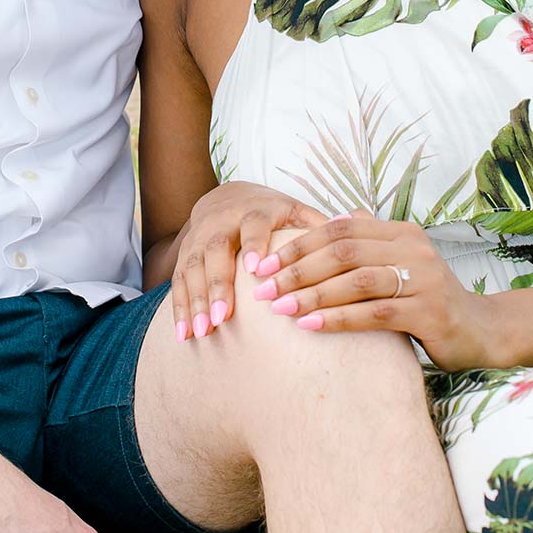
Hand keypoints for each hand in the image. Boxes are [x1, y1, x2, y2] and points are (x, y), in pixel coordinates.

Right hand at [173, 181, 326, 341]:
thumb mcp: (295, 211)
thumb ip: (318, 226)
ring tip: (202, 332)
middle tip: (222, 317)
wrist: (226, 197)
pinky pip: (177, 281)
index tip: (257, 269)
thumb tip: (355, 233)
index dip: (254, 244)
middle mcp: (221, 222)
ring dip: (195, 301)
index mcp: (254, 210)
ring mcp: (198, 238)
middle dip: (217, 284)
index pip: (254, 225)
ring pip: (192, 267)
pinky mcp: (184, 255)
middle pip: (216, 250)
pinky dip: (180, 309)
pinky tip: (184, 336)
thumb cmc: (272, 214)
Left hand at [251, 211, 496, 371]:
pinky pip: (376, 312)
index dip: (299, 244)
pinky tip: (311, 326)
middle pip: (343, 251)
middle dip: (297, 269)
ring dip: (313, 294)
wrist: (480, 331)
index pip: (339, 229)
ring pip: (357, 280)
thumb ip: (369, 241)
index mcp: (400, 231)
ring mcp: (425, 279)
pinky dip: (339, 318)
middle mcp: (414, 248)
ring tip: (280, 308)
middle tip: (263, 289)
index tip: (264, 263)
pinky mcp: (430, 312)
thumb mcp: (399, 263)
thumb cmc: (427, 298)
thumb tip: (332, 217)